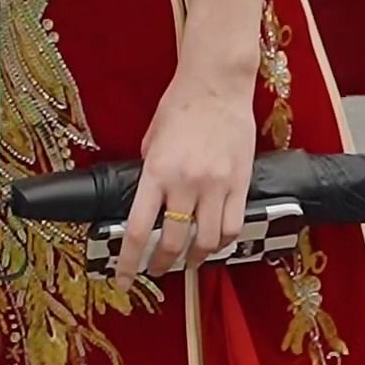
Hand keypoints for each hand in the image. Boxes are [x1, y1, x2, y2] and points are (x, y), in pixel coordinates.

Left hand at [113, 44, 254, 286]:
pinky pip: (234, 226)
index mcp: (157, 172)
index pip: (138, 230)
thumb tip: (150, 201)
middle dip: (162, 265)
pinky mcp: (241, 183)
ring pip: (208, 242)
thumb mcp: (151, 140)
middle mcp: (186, 183)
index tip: (122, 280)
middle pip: (173, 243)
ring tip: (188, 259)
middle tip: (157, 270)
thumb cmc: (180, 105)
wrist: (217, 84)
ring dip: (195, 258)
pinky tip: (216, 241)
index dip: (128, 262)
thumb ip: (150, 174)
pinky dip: (223, 241)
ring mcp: (217, 185)